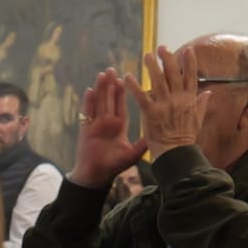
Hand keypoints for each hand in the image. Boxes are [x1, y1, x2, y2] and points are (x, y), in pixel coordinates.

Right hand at [71, 67, 151, 188]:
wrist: (96, 177)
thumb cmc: (114, 167)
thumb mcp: (134, 153)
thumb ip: (145, 142)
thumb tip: (160, 132)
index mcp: (118, 127)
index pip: (120, 106)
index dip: (122, 93)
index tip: (124, 79)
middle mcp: (106, 124)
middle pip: (108, 100)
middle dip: (110, 85)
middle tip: (112, 69)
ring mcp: (95, 126)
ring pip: (99, 103)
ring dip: (100, 88)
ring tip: (102, 74)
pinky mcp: (86, 130)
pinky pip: (87, 113)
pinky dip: (88, 102)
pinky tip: (89, 90)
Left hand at [124, 46, 210, 161]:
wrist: (176, 153)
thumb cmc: (185, 138)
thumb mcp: (198, 119)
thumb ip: (202, 104)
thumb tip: (209, 93)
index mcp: (190, 99)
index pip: (191, 76)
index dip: (190, 62)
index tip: (188, 49)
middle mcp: (178, 99)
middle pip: (174, 74)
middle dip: (168, 59)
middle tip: (161, 47)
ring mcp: (165, 105)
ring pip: (158, 81)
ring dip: (152, 67)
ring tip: (146, 56)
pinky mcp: (151, 113)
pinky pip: (141, 96)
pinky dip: (134, 86)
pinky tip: (127, 76)